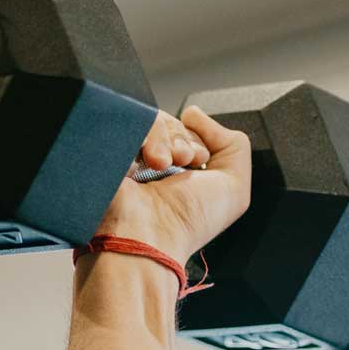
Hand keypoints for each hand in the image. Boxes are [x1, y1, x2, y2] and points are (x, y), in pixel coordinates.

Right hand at [94, 107, 250, 264]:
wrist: (149, 235)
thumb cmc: (188, 222)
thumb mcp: (235, 188)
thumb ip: (235, 144)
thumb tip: (194, 114)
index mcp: (182, 175)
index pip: (191, 133)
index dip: (201, 139)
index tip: (200, 161)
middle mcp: (155, 165)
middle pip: (175, 124)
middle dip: (186, 139)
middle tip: (184, 162)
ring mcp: (131, 156)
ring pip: (156, 119)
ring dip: (170, 138)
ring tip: (165, 164)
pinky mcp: (113, 148)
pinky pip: (135, 120)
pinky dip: (151, 137)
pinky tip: (151, 161)